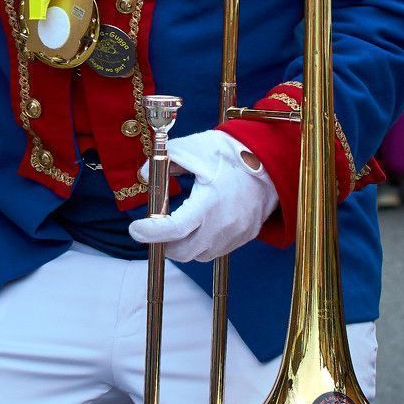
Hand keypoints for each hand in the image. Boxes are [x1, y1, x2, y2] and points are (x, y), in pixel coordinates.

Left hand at [126, 130, 277, 262]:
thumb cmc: (228, 153)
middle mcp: (224, 224)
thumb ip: (162, 162)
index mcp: (210, 202)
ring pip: (200, 255)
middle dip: (164, 243)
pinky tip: (201, 227)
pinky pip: (217, 251)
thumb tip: (143, 175)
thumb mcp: (191, 148)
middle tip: (156, 229)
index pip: (175, 229)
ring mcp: (237, 234)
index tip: (136, 229)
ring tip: (180, 226)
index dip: (151, 233)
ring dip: (184, 245)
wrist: (268, 159)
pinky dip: (203, 244)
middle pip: (184, 251)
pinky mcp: (246, 236)